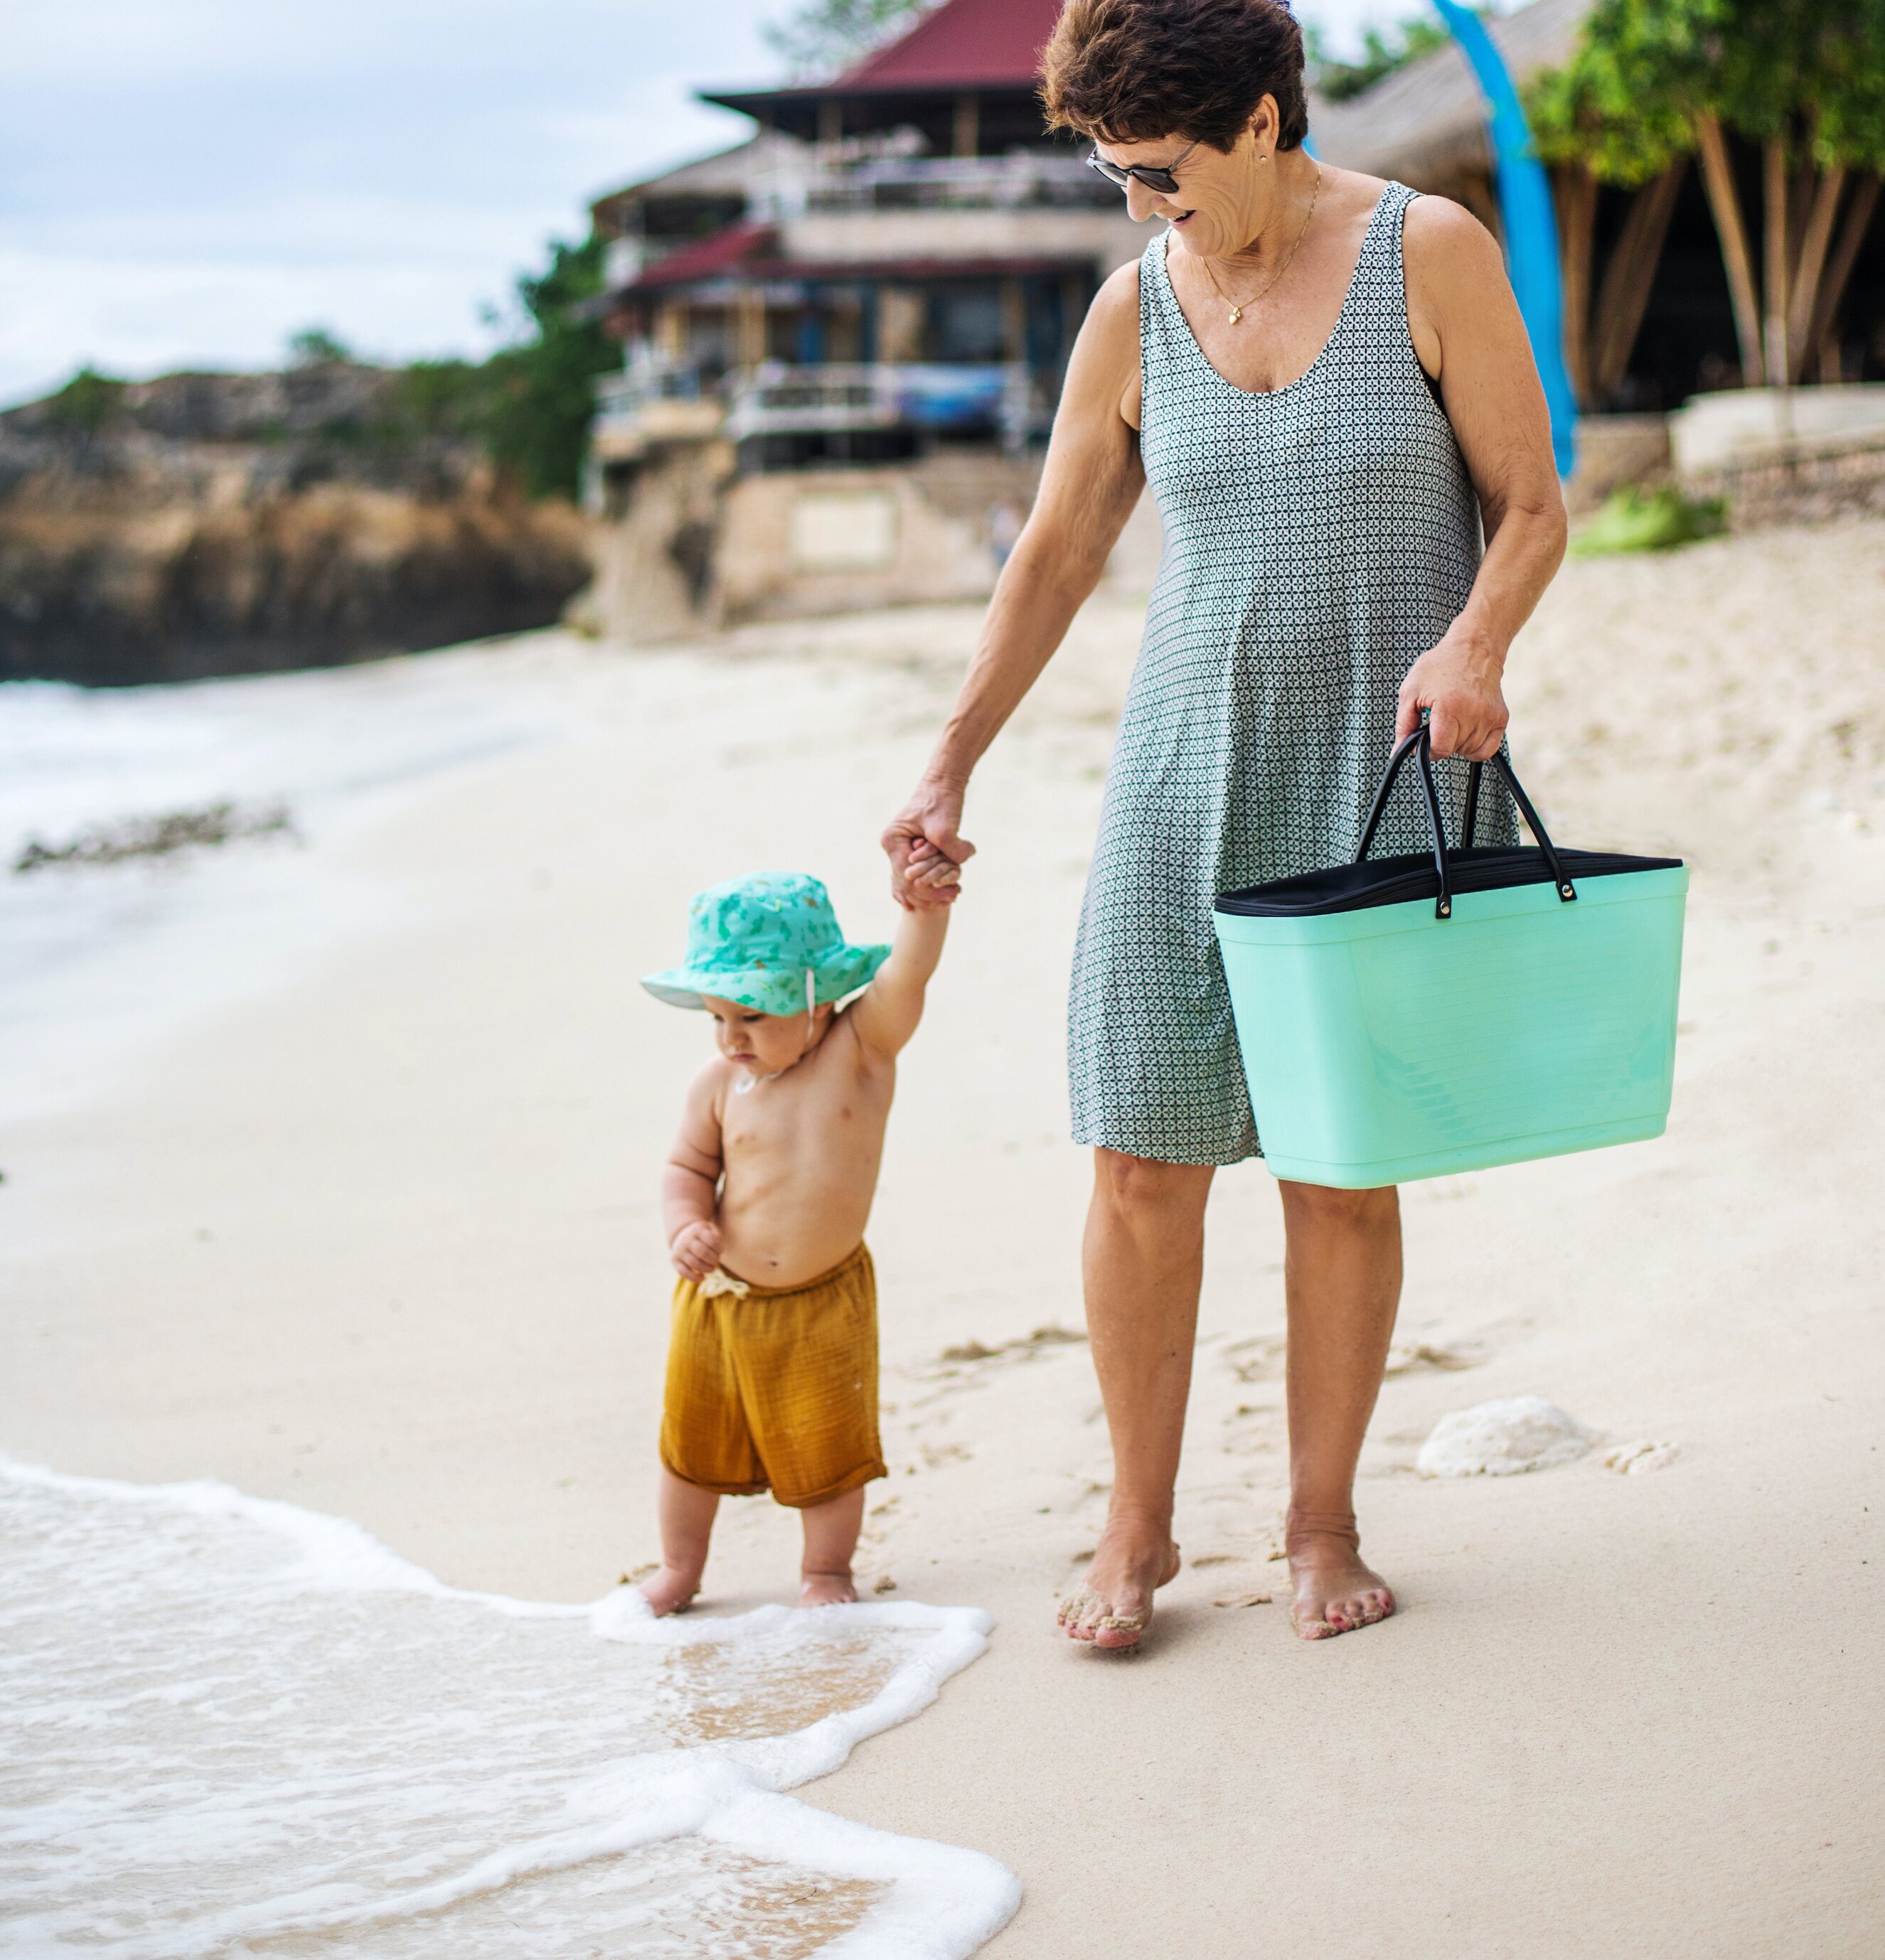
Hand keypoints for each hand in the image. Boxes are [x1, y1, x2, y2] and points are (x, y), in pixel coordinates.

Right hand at [669, 1219, 721, 1281]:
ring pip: (694, 1263)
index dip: (719, 1249)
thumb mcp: (710, 1231)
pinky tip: (703, 1277)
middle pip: (702, 1252)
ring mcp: (679, 1250)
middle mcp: (686, 1239)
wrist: (683, 1236)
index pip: (711, 1240)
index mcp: (697, 1231)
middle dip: (713, 1260)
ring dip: (706, 1269)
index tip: (720, 1251)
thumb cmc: (703, 1237)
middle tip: (716, 1262)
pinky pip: (683, 1272)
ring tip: (712, 1268)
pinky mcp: (675, 1260)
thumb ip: (717, 1237)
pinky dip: (694, 1278)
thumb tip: (719, 1251)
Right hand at [882, 776, 973, 909]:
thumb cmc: (940, 800)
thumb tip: (961, 864)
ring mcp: (900, 848)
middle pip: (906, 883)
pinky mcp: (911, 848)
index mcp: (892, 840)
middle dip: (929, 894)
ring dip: (930, 891)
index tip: (951, 895)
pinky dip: (927, 884)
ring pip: (910, 881)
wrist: (942, 783)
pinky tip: (939, 897)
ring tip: (952, 897)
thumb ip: (952, 849)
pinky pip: (915, 873)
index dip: (929, 889)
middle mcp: (892, 846)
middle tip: (953, 899)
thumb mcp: (945, 826)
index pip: (907, 876)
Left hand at [1394, 626, 1508, 760]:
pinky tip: (1466, 732)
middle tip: (1438, 721)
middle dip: (1441, 741)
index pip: (1440, 749)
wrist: (1473, 648)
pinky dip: (1475, 747)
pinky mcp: (1501, 718)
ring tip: (1453, 720)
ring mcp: (1489, 717)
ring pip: (1469, 751)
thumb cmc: (1440, 666)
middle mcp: (1473, 714)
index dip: (1427, 749)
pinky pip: (1487, 750)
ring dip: (1457, 743)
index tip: (1423, 738)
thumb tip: (1398, 752)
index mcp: (1449, 707)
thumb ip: (1403, 724)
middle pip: (1453, 750)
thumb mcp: (1411, 690)